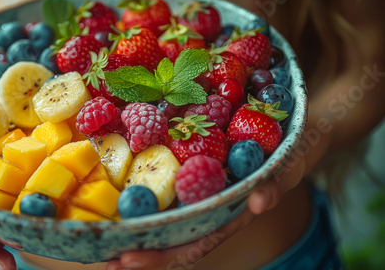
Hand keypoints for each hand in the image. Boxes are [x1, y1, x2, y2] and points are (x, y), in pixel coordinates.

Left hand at [106, 156, 305, 269]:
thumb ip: (277, 183)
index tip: (130, 259)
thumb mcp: (287, 165)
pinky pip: (166, 194)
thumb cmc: (288, 153)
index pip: (194, 244)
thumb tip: (260, 202)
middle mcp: (210, 213)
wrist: (287, 134)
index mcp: (229, 217)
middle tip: (108, 260)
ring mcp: (199, 198)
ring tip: (103, 245)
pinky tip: (120, 206)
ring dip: (137, 234)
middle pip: (173, 242)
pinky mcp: (192, 178)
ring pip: (166, 224)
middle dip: (142, 254)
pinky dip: (144, 204)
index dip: (164, 256)